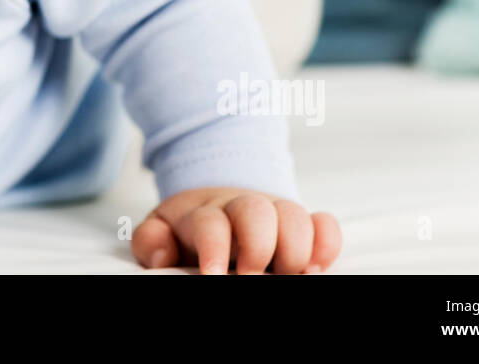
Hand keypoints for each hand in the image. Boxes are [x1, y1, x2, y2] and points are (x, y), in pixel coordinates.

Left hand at [131, 186, 340, 273]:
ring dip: (296, 247)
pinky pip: (324, 223)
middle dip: (258, 246)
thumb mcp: (160, 230)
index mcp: (205, 212)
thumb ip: (152, 240)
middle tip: (251, 277)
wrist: (216, 202)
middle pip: (256, 210)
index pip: (211, 222)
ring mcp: (275, 213)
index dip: (214, 248)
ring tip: (290, 276)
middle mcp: (242, 208)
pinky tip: (317, 266)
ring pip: (293, 214)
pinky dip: (326, 242)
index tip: (213, 276)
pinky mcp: (301, 225)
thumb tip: (163, 254)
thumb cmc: (188, 228)